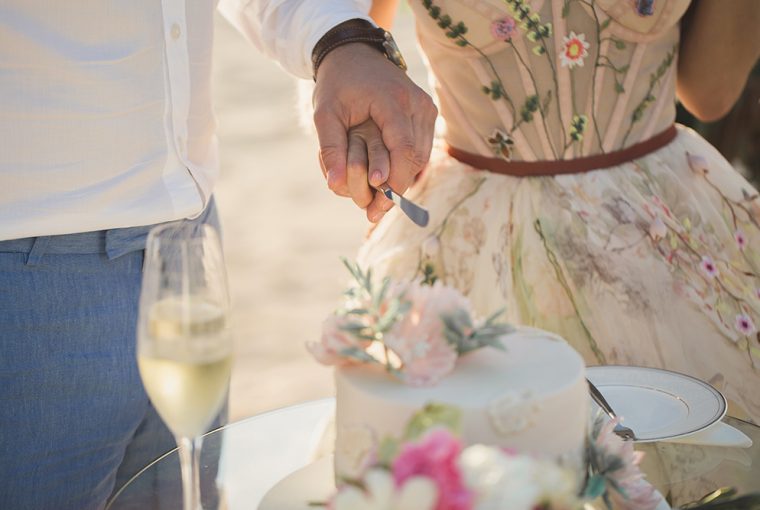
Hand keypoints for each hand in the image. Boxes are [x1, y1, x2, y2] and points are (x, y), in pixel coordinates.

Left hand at [313, 42, 436, 221]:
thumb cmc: (337, 84)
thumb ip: (331, 149)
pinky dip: (406, 168)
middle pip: (416, 160)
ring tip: (379, 203)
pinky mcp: (427, 114)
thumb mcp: (324, 114)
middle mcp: (418, 104)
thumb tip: (335, 186)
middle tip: (374, 213)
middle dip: (396, 190)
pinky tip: (387, 183)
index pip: (404, 151)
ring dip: (402, 181)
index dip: (393, 182)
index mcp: (394, 101)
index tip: (375, 206)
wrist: (354, 53)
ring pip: (422, 158)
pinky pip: (421, 150)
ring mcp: (426, 108)